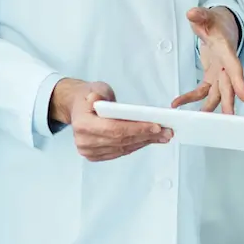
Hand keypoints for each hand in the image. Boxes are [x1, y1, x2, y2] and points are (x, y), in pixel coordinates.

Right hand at [50, 78, 172, 162]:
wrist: (78, 107)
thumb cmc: (88, 97)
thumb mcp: (94, 88)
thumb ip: (98, 93)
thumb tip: (98, 100)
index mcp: (82, 124)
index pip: (114, 129)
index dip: (136, 129)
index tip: (155, 126)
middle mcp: (84, 141)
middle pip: (121, 141)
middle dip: (146, 135)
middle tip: (166, 131)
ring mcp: (89, 151)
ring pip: (123, 148)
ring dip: (144, 142)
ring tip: (162, 136)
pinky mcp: (96, 155)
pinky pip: (120, 152)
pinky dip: (136, 145)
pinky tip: (148, 140)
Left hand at [172, 7, 243, 113]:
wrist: (221, 27)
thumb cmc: (215, 23)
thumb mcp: (206, 16)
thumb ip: (200, 15)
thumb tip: (192, 13)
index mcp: (227, 50)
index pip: (235, 67)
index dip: (240, 82)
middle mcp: (225, 64)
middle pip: (229, 85)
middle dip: (229, 101)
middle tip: (229, 116)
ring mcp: (219, 72)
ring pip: (217, 93)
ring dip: (209, 106)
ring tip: (199, 117)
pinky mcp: (211, 77)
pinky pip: (202, 91)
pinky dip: (190, 98)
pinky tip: (177, 103)